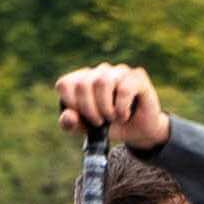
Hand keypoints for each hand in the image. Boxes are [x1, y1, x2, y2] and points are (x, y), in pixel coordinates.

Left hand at [53, 64, 170, 151]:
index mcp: (82, 80)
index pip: (64, 84)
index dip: (71, 104)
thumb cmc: (110, 126)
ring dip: (106, 108)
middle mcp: (99, 72)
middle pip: (83, 84)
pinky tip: (123, 115)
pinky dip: (121, 108)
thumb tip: (69, 116)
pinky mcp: (137, 76)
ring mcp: (118, 71)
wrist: (138, 132)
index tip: (82, 118)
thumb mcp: (86, 129)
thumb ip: (70, 124)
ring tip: (112, 118)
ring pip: (102, 82)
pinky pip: (124, 88)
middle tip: (99, 122)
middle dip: (89, 110)